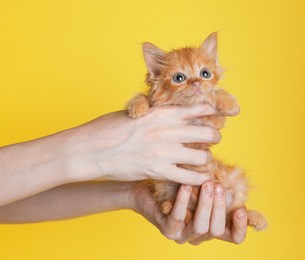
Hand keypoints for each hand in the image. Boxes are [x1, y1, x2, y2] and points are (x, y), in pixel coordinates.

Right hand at [66, 105, 223, 184]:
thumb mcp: (136, 112)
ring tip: (201, 160)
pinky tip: (199, 178)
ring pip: (203, 157)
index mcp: (163, 112)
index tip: (213, 117)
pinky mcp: (158, 171)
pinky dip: (198, 179)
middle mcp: (168, 131)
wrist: (91, 149)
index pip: (199, 109)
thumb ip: (157, 113)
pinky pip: (189, 178)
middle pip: (208, 134)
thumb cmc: (109, 128)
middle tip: (211, 140)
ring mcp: (165, 152)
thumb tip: (171, 113)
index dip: (211, 113)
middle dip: (214, 137)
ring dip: (205, 159)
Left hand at [131, 181, 247, 244]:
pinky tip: (185, 185)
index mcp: (212, 226)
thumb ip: (219, 187)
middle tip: (218, 185)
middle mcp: (200, 235)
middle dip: (220, 207)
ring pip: (201, 227)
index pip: (234, 237)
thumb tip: (238, 179)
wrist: (148, 188)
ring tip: (206, 184)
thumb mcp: (203, 185)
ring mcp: (183, 235)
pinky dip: (183, 201)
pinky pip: (178, 218)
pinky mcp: (168, 230)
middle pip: (217, 230)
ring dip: (206, 205)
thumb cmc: (180, 184)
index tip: (241, 209)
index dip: (241, 227)